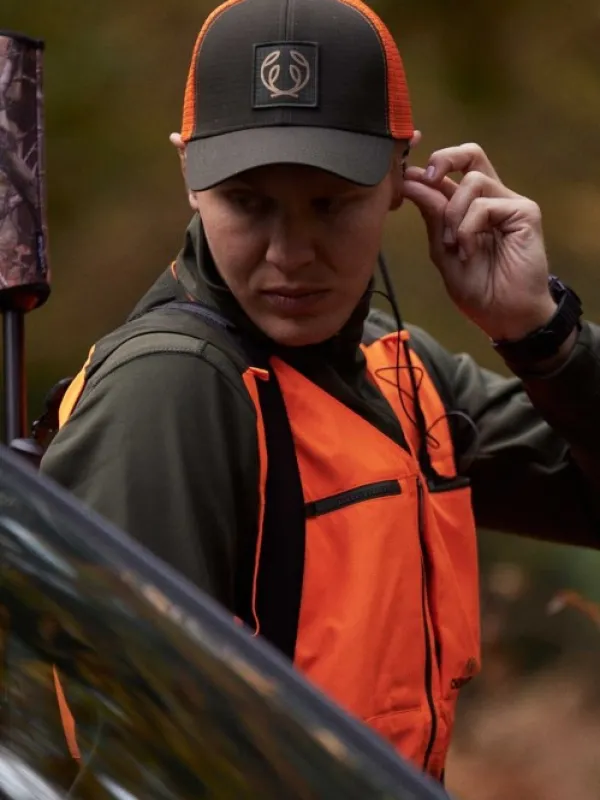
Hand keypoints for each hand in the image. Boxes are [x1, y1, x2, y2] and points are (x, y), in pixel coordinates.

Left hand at [403, 143, 555, 341]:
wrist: (504, 315)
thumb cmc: (478, 289)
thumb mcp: (442, 251)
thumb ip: (432, 216)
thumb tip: (412, 181)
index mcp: (471, 206)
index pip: (451, 172)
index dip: (426, 169)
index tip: (405, 181)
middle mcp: (492, 198)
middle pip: (471, 154)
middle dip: (444, 158)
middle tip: (426, 178)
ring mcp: (509, 204)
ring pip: (473, 182)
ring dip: (454, 214)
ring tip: (454, 246)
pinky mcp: (525, 212)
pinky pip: (485, 204)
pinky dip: (468, 228)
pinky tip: (469, 251)